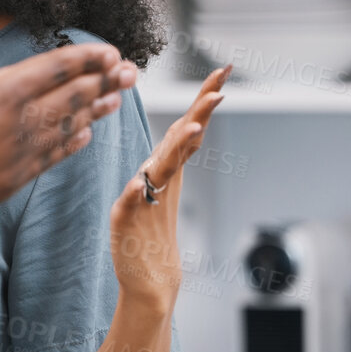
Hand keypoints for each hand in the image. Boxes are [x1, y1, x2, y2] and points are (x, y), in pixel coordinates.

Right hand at [0, 0, 137, 215]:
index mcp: (6, 93)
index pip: (57, 68)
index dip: (87, 58)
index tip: (114, 51)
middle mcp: (22, 123)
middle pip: (72, 97)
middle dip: (103, 81)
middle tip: (132, 72)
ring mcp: (21, 154)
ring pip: (69, 126)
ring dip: (94, 110)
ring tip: (116, 99)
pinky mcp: (15, 178)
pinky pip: (55, 156)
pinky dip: (74, 142)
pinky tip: (85, 137)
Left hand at [109, 65, 229, 310]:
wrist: (149, 280)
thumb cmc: (151, 232)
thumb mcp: (158, 187)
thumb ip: (168, 159)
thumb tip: (181, 130)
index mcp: (168, 170)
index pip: (188, 127)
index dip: (203, 99)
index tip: (222, 71)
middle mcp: (162, 181)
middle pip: (182, 141)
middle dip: (200, 113)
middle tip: (220, 90)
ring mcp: (147, 199)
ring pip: (163, 169)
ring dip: (177, 149)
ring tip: (193, 128)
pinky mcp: (128, 220)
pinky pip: (130, 203)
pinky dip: (133, 193)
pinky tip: (135, 185)